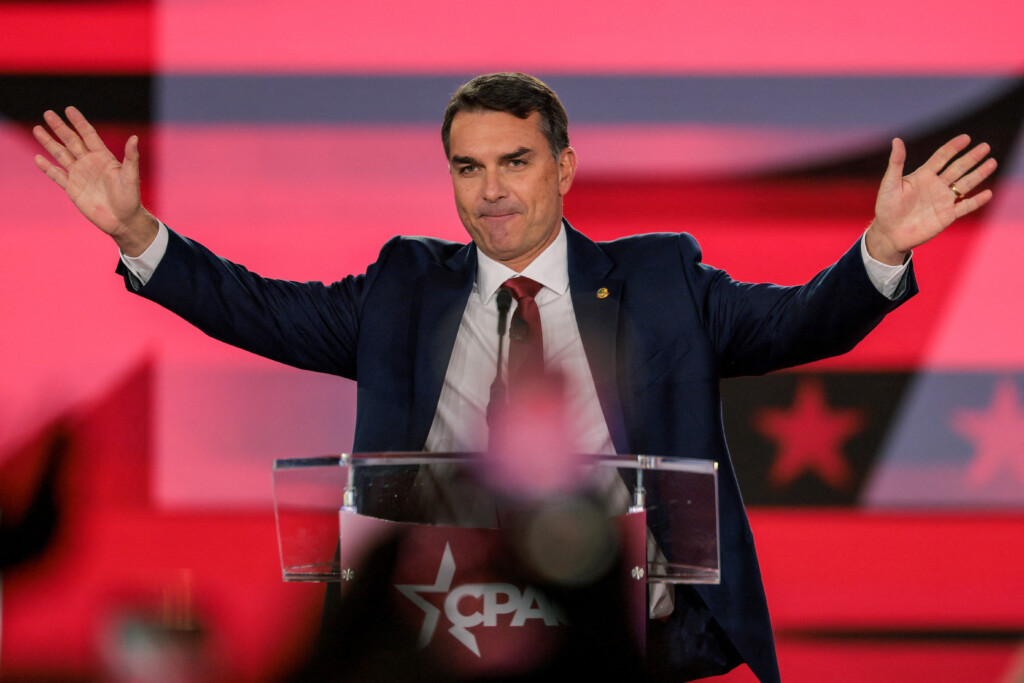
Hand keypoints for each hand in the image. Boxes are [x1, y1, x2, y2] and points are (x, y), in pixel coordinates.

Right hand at [33, 107, 157, 256]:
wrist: (123, 221)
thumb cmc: (130, 199)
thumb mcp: (131, 177)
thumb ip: (131, 158)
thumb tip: (134, 137)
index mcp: (103, 157)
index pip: (88, 135)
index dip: (79, 122)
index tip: (69, 109)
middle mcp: (89, 163)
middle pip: (71, 141)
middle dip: (60, 127)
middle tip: (48, 113)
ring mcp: (80, 175)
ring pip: (61, 154)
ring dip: (49, 142)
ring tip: (38, 129)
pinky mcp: (72, 188)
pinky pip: (57, 175)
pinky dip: (47, 167)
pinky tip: (38, 158)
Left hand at [866, 135, 996, 264]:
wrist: (889, 233)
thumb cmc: (886, 207)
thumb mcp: (890, 183)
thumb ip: (896, 163)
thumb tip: (897, 140)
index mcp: (923, 175)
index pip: (942, 157)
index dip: (953, 147)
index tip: (966, 138)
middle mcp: (936, 186)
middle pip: (957, 168)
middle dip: (971, 158)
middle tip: (985, 146)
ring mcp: (943, 200)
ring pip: (965, 184)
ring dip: (979, 174)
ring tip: (992, 162)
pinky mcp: (947, 216)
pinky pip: (965, 206)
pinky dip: (976, 201)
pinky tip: (988, 193)